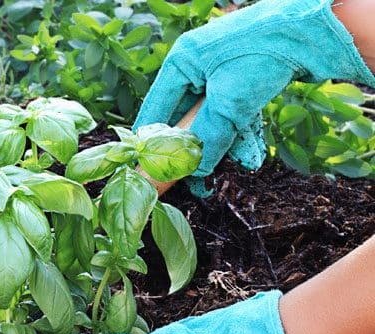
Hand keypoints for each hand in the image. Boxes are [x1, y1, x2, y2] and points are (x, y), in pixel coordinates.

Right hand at [133, 0, 374, 177]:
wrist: (312, 29)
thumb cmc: (262, 54)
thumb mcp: (230, 102)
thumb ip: (209, 137)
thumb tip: (195, 171)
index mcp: (180, 62)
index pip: (156, 109)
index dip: (152, 141)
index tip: (151, 168)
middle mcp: (195, 66)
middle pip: (183, 117)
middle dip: (191, 146)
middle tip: (192, 175)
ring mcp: (218, 72)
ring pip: (208, 118)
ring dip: (218, 142)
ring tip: (227, 164)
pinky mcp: (239, 79)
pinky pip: (228, 113)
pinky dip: (235, 131)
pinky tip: (245, 148)